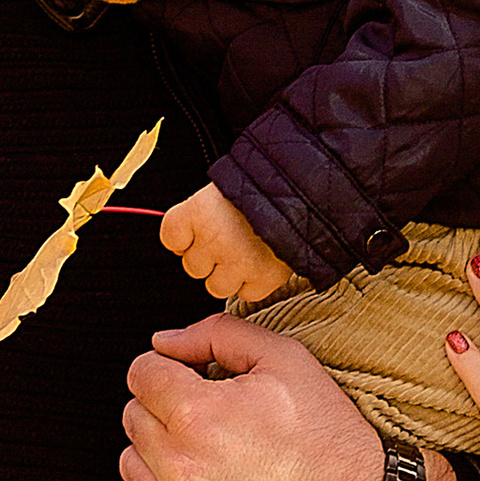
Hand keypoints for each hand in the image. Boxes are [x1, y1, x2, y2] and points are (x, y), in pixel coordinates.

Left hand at [125, 311, 452, 480]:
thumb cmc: (327, 434)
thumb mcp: (285, 359)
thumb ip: (216, 334)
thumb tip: (163, 342)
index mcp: (198, 412)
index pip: (141, 373)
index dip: (168, 368)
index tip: (192, 379)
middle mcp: (181, 465)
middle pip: (133, 417)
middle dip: (164, 407)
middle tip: (210, 416)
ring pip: (131, 464)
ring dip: (158, 452)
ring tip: (206, 452)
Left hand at [160, 181, 295, 307]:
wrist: (309, 191)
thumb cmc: (265, 186)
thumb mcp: (225, 188)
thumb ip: (198, 215)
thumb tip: (180, 242)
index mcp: (200, 210)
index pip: (170, 238)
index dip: (183, 236)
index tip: (195, 231)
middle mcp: (216, 238)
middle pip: (192, 266)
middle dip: (207, 256)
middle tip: (228, 239)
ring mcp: (240, 261)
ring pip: (215, 286)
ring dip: (227, 274)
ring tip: (245, 252)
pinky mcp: (264, 278)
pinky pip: (246, 294)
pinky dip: (252, 282)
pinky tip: (260, 263)